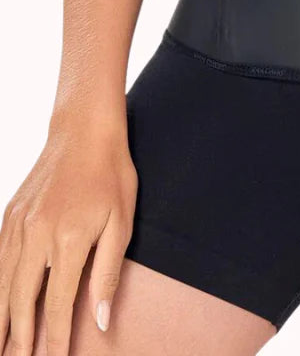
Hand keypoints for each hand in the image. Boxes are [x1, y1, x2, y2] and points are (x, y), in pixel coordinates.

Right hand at [0, 114, 137, 355]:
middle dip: (18, 339)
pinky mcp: (9, 214)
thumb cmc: (110, 174)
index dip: (55, 339)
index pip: (58, 304)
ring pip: (2, 283)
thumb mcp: (122, 222)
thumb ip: (108, 273)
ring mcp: (18, 224)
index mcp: (68, 238)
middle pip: (21, 300)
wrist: (84, 130)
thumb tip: (101, 320)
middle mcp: (36, 234)